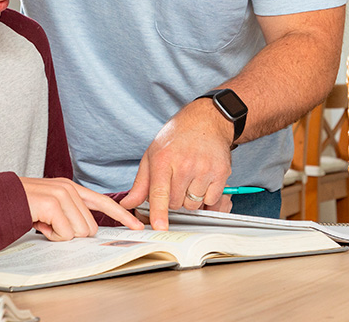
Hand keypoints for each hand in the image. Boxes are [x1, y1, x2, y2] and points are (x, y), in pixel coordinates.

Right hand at [20, 177, 143, 240]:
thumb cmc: (22, 206)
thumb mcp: (49, 207)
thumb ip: (69, 214)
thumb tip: (85, 231)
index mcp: (70, 188)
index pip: (102, 202)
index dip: (121, 215)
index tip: (136, 226)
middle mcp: (68, 188)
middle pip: (90, 228)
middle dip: (71, 234)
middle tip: (50, 226)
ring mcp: (61, 194)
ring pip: (79, 232)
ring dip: (60, 235)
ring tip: (44, 223)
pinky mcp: (53, 204)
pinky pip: (65, 233)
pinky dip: (52, 236)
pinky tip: (39, 224)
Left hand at [119, 99, 233, 229]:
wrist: (205, 121)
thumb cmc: (175, 138)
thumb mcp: (152, 154)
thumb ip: (141, 183)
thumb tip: (127, 204)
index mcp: (163, 159)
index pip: (159, 191)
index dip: (159, 211)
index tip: (160, 226)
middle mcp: (184, 164)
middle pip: (176, 203)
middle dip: (173, 199)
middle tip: (175, 181)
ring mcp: (204, 169)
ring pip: (193, 204)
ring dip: (190, 199)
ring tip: (189, 178)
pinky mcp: (221, 173)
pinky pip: (211, 200)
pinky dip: (206, 196)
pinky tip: (202, 179)